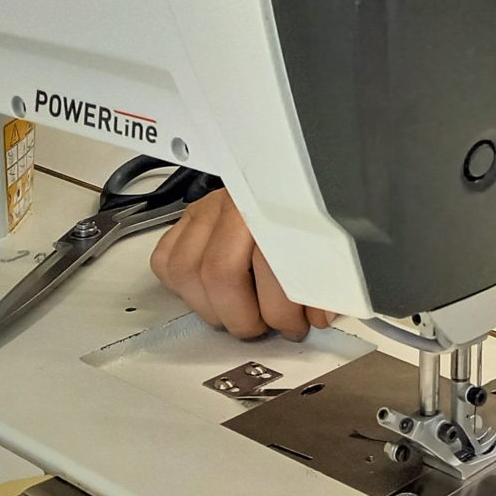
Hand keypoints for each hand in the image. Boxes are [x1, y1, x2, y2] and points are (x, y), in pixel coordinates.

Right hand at [149, 188, 331, 342]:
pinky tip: (211, 294)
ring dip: (215, 309)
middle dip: (246, 317)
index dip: (286, 308)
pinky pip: (166, 260)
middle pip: (220, 273)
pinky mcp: (190, 218)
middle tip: (269, 326)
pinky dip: (183, 287)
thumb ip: (327, 273)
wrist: (292, 169)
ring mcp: (208, 210)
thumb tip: (323, 314)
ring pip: (187, 272)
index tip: (303, 323)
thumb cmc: (309, 209)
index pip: (270, 267)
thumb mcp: (329, 235)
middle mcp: (235, 205)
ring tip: (242, 316)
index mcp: (276, 205)